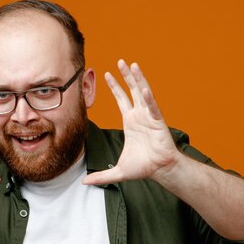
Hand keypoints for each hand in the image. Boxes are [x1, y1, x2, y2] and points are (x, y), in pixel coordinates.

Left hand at [83, 60, 180, 184]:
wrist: (160, 170)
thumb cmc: (143, 167)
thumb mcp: (117, 171)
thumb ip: (101, 176)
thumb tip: (84, 183)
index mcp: (130, 121)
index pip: (121, 99)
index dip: (114, 86)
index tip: (106, 74)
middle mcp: (140, 115)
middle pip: (131, 90)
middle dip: (126, 76)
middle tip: (120, 61)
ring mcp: (149, 116)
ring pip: (143, 93)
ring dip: (138, 79)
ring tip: (132, 65)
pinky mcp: (158, 122)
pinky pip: (153, 107)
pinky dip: (148, 98)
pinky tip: (143, 88)